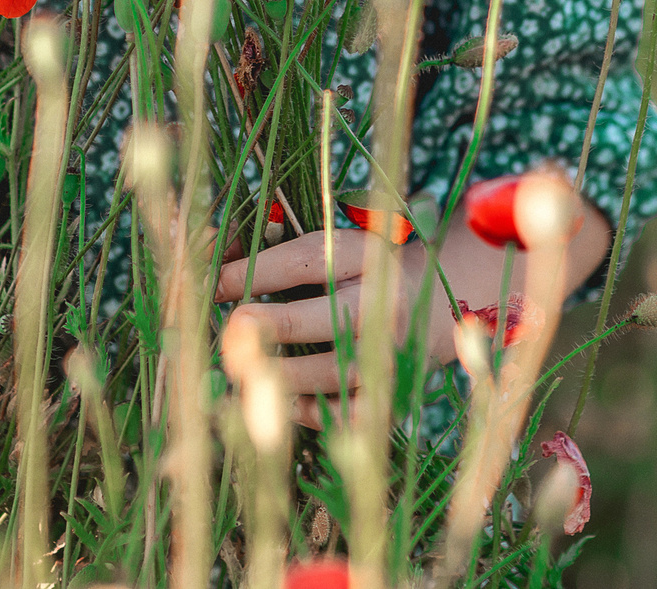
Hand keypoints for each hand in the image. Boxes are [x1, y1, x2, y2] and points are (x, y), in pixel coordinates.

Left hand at [214, 197, 612, 424]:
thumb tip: (213, 256)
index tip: (207, 282)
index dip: (249, 271)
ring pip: (330, 373)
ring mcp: (388, 352)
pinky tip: (280, 403)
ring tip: (238, 374)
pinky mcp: (392, 388)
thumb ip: (288, 251)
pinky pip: (348, 412)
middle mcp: (379, 304)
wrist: (450, 293)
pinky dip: (311, 413)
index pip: (300, 261)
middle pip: (320, 318)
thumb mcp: (339, 241)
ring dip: (277, 377)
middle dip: (268, 327)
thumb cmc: (372, 263)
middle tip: (229, 332)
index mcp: (363, 255)